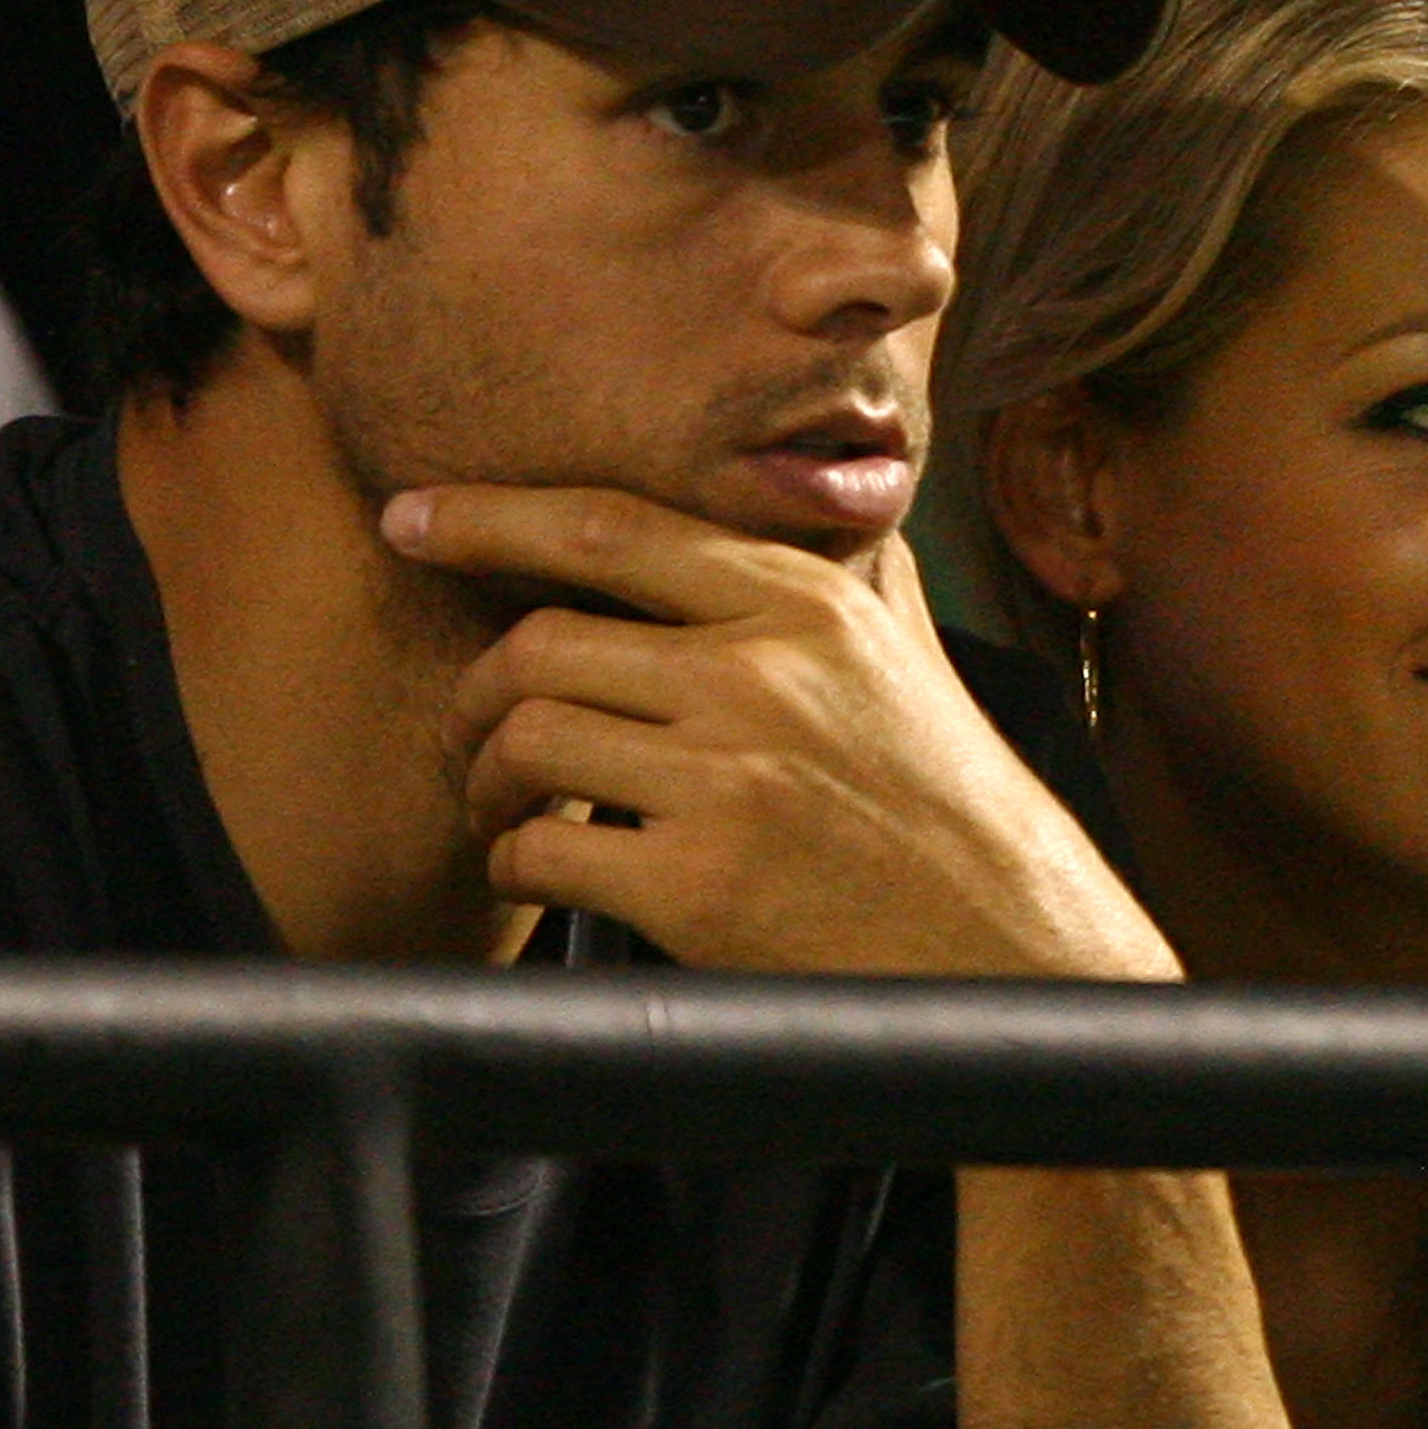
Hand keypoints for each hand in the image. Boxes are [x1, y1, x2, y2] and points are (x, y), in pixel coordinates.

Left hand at [382, 484, 1176, 981]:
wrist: (1015, 947)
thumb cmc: (949, 804)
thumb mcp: (906, 656)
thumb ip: (837, 576)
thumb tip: (807, 481)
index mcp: (803, 603)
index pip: (608, 526)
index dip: (489, 516)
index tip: (412, 516)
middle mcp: (761, 673)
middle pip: (539, 643)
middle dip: (477, 694)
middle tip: (474, 737)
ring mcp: (729, 778)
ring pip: (525, 739)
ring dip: (486, 781)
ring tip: (506, 810)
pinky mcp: (700, 885)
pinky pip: (540, 850)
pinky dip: (514, 861)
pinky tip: (539, 873)